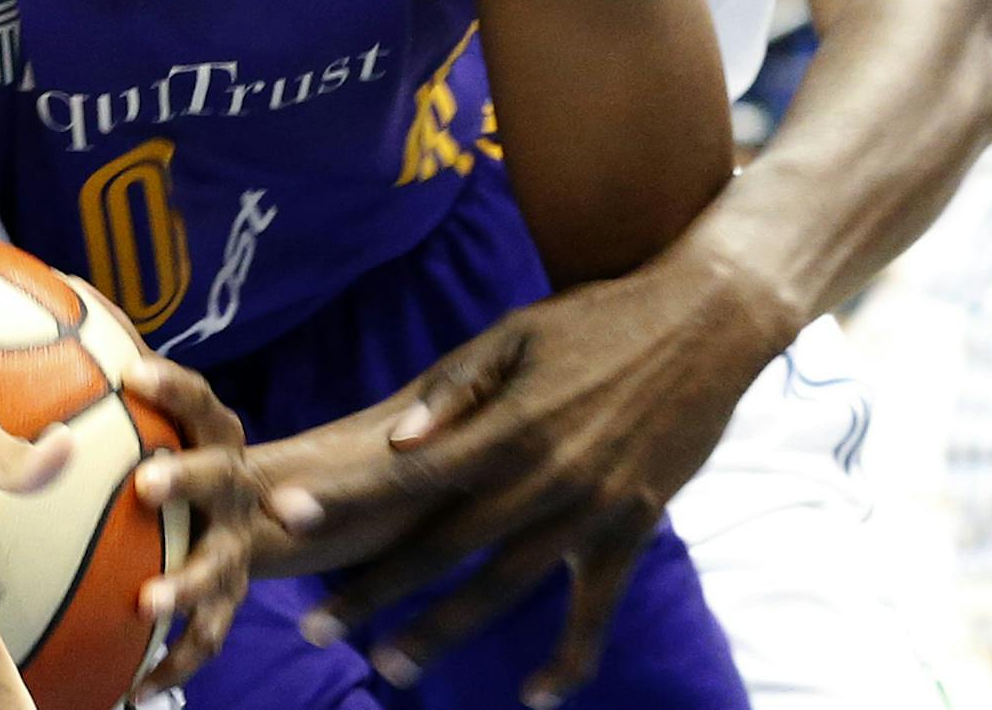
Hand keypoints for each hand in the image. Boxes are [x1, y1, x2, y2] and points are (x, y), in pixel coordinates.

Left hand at [124, 353, 297, 697]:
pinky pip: (206, 638)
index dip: (172, 384)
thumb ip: (118, 358)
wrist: (260, 508)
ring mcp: (237, 547)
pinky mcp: (229, 599)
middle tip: (146, 484)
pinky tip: (137, 688)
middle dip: (187, 479)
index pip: (199, 399)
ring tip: (149, 601)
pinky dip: (175, 663)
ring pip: (219, 568)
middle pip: (220, 477)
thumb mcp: (161, 404)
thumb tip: (66, 283)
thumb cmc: (180, 444)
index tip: (134, 372)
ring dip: (188, 585)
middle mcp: (235, 486)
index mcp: (216, 432)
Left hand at [249, 252, 787, 706]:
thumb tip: (398, 440)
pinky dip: (569, 657)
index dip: (348, 500)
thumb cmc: (596, 320)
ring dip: (444, 631)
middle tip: (316, 626)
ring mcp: (590, 510)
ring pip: (504, 589)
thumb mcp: (515, 333)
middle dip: (375, 590)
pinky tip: (536, 695)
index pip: (409, 474)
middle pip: (443, 546)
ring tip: (390, 666)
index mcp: (505, 422)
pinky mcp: (632, 527)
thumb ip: (453, 390)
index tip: (289, 521)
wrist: (702, 324)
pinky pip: (596, 608)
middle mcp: (543, 475)